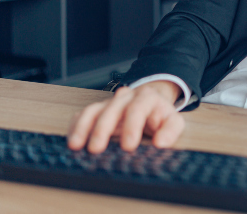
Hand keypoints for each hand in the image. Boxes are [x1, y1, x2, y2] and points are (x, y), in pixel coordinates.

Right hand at [67, 81, 184, 152]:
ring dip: (83, 128)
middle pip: (111, 109)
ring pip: (93, 110)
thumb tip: (161, 143)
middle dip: (102, 129)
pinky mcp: (97, 110)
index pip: (137, 109)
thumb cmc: (159, 115)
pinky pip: (82, 115)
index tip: (128, 146)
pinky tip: (72, 140)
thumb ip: (171, 130)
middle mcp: (125, 98)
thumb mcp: (173, 121)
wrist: (151, 103)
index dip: (131, 127)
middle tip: (96, 149)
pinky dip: (75, 127)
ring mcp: (109, 103)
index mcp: (146, 98)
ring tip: (76, 146)